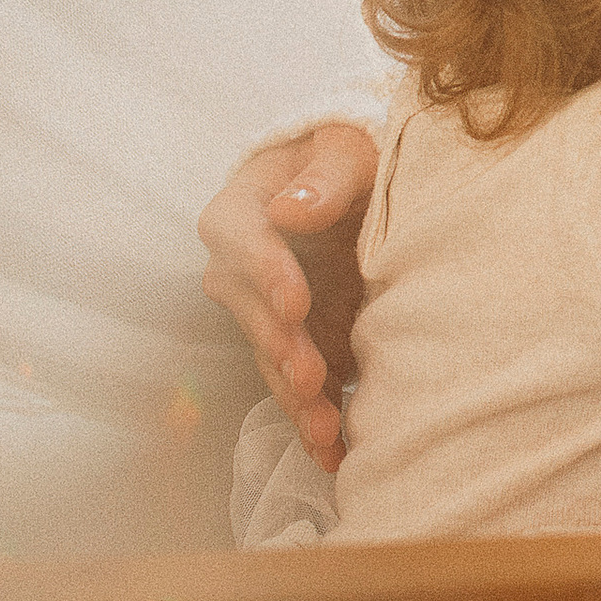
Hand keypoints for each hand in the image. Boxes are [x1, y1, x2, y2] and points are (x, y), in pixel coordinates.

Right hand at [196, 122, 378, 467]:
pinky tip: (334, 454)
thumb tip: (292, 210)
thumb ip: (327, 176)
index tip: (295, 301)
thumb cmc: (350, 151)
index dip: (265, 272)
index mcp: (244, 207)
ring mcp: (268, 310)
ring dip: (294, 395)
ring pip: (270, 356)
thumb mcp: (348, 146)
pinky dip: (315, 418)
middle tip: (311, 376)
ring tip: (324, 430)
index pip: (240, 238)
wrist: (360, 182)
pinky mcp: (298, 341)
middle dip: (280, 345)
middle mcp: (241, 266)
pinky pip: (297, 384)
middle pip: (248, 309)